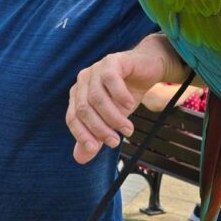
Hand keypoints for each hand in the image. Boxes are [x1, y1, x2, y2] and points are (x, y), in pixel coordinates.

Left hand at [66, 35, 182, 163]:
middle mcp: (83, 81)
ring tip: (128, 129)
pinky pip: (111, 80)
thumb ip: (96, 137)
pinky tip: (129, 105)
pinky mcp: (112, 61)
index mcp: (78, 95)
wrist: (147, 69)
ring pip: (97, 97)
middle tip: (116, 141)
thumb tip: (79, 159)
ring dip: (113, 117)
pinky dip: (120, 96)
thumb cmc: (126, 95)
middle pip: (84, 109)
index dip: (82, 134)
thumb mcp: (111, 120)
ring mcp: (96, 69)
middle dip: (100, 129)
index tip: (96, 148)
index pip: (72, 118)